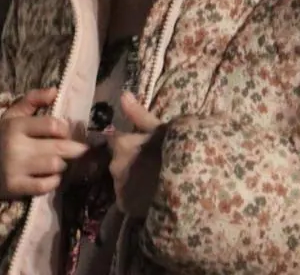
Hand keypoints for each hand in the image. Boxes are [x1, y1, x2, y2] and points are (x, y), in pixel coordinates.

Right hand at [0, 88, 87, 199]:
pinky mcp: (15, 187)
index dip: (65, 129)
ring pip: (55, 166)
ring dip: (62, 164)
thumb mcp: (14, 114)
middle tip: (80, 150)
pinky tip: (51, 176)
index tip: (65, 132)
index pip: (53, 126)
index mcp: (16, 126)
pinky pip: (46, 186)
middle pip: (58, 147)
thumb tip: (55, 90)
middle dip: (73, 149)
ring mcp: (14, 169)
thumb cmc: (5, 137)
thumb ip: (34, 99)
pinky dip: (53, 181)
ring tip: (59, 161)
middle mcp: (15, 147)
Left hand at [108, 92, 164, 218]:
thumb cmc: (174, 151)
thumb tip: (123, 94)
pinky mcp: (124, 205)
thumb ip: (138, 113)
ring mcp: (118, 187)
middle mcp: (114, 165)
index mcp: (121, 144)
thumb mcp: (160, 129)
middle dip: (129, 159)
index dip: (128, 141)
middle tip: (149, 162)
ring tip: (151, 180)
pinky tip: (149, 195)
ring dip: (131, 177)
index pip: (115, 139)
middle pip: (117, 159)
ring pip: (121, 178)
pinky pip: (126, 198)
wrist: (186, 185)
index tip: (141, 145)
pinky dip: (134, 196)